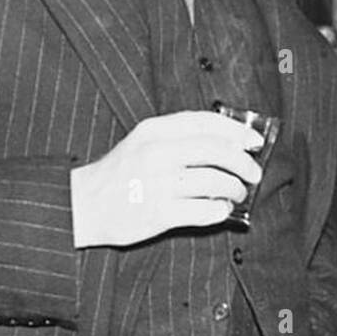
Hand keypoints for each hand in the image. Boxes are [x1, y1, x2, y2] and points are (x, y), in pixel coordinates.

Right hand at [70, 110, 264, 247]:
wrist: (82, 205)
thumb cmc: (119, 173)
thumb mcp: (142, 141)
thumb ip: (178, 136)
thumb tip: (229, 141)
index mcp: (154, 130)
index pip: (206, 122)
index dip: (237, 131)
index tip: (254, 141)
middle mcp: (157, 152)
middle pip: (217, 151)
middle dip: (243, 162)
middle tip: (254, 173)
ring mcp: (158, 183)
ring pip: (215, 181)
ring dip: (235, 188)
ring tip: (237, 193)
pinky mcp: (158, 213)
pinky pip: (204, 210)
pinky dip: (220, 210)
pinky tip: (221, 210)